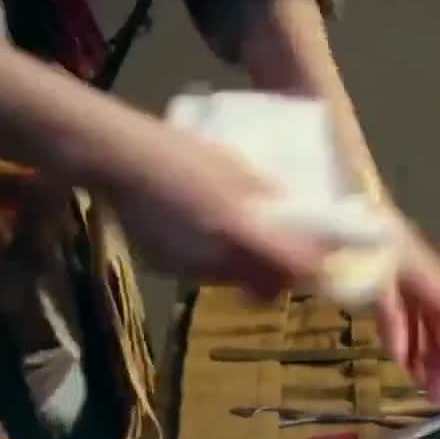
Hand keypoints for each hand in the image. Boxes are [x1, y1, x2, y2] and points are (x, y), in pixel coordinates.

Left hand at [102, 125, 439, 406]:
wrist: (139, 165)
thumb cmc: (181, 196)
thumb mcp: (224, 227)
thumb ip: (277, 255)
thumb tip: (328, 285)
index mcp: (340, 225)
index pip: (416, 282)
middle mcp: (350, 231)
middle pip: (418, 288)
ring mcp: (332, 240)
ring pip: (398, 292)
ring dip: (420, 338)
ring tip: (429, 386)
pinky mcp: (308, 252)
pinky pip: (368, 292)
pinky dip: (387, 323)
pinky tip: (389, 353)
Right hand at [103, 125, 325, 297]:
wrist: (117, 160)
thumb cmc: (182, 153)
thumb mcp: (237, 168)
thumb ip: (271, 197)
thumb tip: (300, 215)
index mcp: (240, 231)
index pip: (294, 268)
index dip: (313, 269)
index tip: (322, 261)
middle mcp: (218, 260)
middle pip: (266, 285)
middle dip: (279, 274)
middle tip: (283, 249)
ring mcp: (190, 270)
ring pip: (235, 282)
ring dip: (247, 268)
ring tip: (239, 234)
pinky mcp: (168, 270)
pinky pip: (205, 274)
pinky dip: (214, 261)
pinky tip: (203, 232)